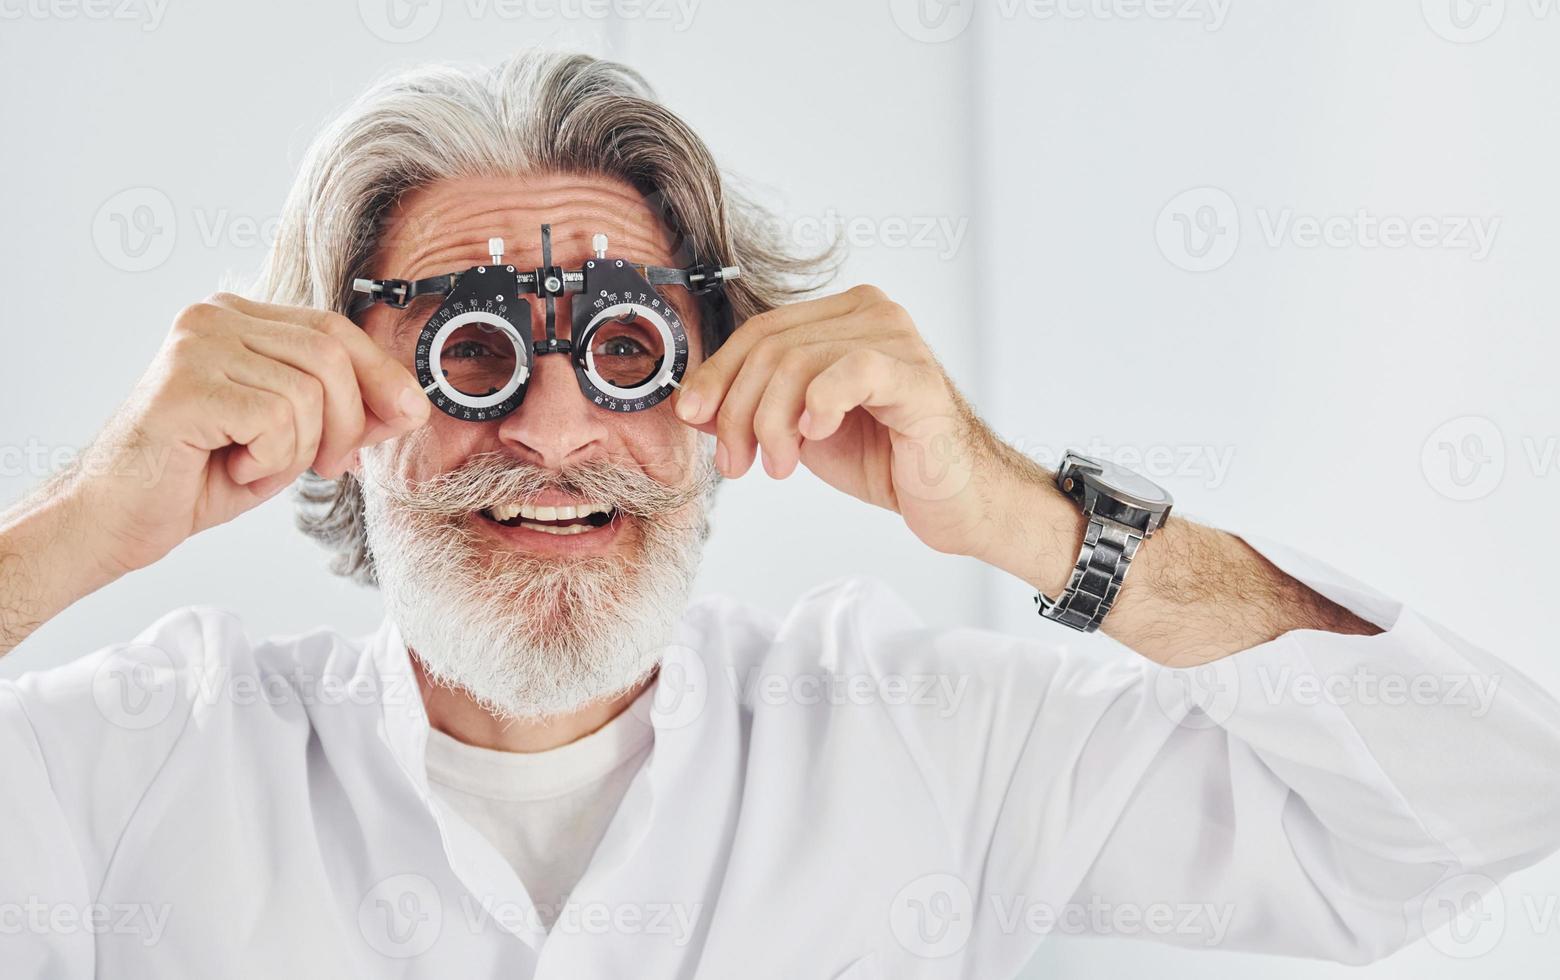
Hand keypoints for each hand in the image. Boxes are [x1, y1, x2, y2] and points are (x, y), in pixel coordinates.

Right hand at [69, 293, 428, 575]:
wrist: (114, 519)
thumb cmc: (195, 476)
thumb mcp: (289, 440)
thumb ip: (344, 413)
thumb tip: (411, 405)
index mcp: (238, 319)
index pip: (334, 329)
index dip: (382, 373)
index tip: (410, 413)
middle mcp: (214, 317)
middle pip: (330, 353)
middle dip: (350, 420)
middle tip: (330, 465)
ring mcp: (195, 345)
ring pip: (308, 391)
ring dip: (301, 448)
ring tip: (259, 466)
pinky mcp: (185, 385)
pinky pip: (275, 419)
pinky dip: (271, 460)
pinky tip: (234, 467)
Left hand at [673, 285, 1028, 558]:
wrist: (952, 501)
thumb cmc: (888, 458)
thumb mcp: (802, 429)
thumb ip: (757, 406)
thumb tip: (697, 405)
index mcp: (843, 316)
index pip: (761, 331)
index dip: (717, 374)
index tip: (693, 417)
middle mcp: (872, 314)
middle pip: (772, 347)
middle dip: (739, 410)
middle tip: (737, 463)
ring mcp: (898, 340)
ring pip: (797, 363)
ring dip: (771, 422)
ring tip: (778, 466)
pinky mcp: (917, 377)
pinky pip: (850, 372)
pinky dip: (818, 405)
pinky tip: (815, 436)